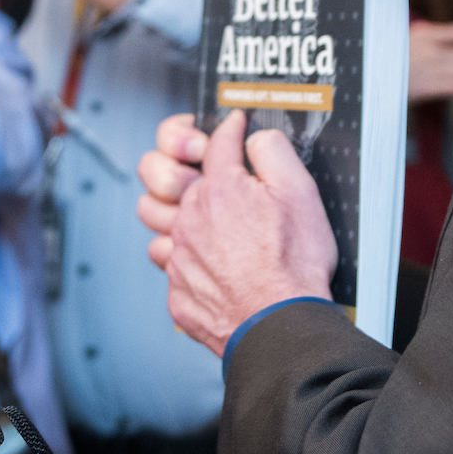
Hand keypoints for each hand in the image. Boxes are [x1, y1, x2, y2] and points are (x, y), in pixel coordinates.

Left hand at [136, 111, 337, 355]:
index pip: (218, 143)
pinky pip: (168, 265)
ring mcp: (180, 257)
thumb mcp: (300, 193)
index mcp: (219, 189)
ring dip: (168, 207)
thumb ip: (273, 152)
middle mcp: (190, 219)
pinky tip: (204, 259)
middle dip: (186, 165)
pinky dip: (183, 256)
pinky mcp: (179, 291)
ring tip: (192, 210)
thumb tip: (255, 138)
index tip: (233, 127)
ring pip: (153, 218)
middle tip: (208, 170)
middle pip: (168, 176)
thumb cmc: (294, 267)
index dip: (229, 129)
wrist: (281, 326)